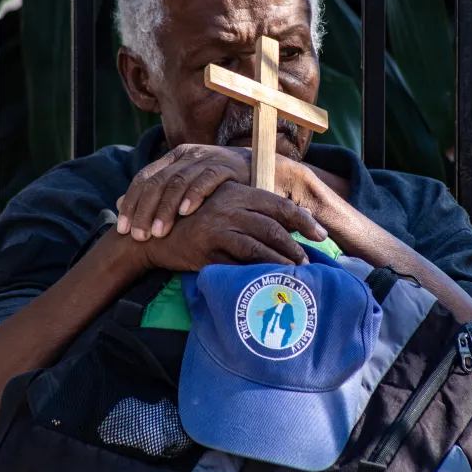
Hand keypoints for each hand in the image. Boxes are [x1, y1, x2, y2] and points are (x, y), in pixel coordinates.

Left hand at [116, 144, 308, 240]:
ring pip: (178, 182)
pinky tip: (186, 213)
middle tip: (139, 236)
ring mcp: (206, 159)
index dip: (131, 203)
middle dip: (144, 210)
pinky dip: (195, 195)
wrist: (261, 171)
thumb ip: (155, 196)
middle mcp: (186, 155)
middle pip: (157, 182)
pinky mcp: (226, 166)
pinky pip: (207, 179)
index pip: (143, 178)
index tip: (122, 229)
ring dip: (166, 208)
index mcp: (172, 158)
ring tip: (159, 232)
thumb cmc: (218, 187)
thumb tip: (117, 204)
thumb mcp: (184, 190)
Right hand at [138, 181, 327, 270]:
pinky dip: (258, 270)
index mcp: (236, 192)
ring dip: (281, 260)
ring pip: (260, 244)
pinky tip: (270, 278)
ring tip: (295, 273)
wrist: (153, 234)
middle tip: (309, 261)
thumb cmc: (194, 223)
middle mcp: (229, 206)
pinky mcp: (208, 248)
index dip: (302, 219)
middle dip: (295, 245)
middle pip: (273, 225)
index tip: (319, 233)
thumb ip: (250, 212)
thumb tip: (290, 223)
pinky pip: (239, 261)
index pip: (277, 204)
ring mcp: (218, 227)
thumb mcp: (222, 208)